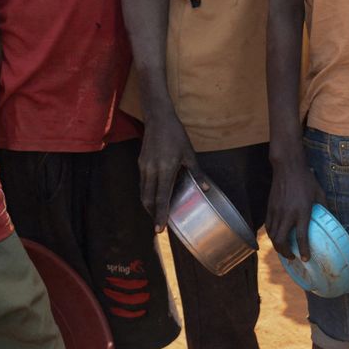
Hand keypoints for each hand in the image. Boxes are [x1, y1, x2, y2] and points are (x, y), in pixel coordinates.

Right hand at [138, 110, 196, 230]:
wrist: (159, 119)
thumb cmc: (177, 136)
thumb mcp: (189, 154)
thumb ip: (197, 173)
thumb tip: (207, 189)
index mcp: (166, 169)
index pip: (161, 197)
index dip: (160, 214)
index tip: (160, 229)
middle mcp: (152, 170)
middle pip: (148, 199)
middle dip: (153, 214)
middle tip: (160, 225)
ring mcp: (144, 167)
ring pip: (143, 193)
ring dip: (149, 205)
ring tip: (157, 214)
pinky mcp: (141, 164)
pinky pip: (143, 184)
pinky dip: (147, 194)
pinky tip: (155, 196)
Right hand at [265, 145, 321, 259]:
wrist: (288, 167)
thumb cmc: (306, 179)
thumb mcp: (319, 193)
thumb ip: (324, 207)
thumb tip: (331, 218)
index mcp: (302, 211)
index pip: (301, 236)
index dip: (303, 250)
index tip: (305, 259)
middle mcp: (288, 214)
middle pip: (282, 241)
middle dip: (286, 253)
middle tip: (292, 257)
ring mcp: (277, 211)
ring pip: (273, 236)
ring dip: (278, 247)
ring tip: (285, 250)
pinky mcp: (270, 208)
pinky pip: (268, 227)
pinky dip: (272, 236)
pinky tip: (277, 237)